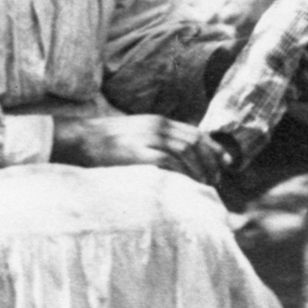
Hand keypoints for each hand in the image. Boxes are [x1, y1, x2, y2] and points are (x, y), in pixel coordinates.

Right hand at [52, 115, 221, 181]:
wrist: (80, 140)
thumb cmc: (106, 142)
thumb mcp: (136, 134)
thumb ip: (156, 140)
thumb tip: (179, 159)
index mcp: (157, 121)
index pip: (194, 132)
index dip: (214, 148)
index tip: (227, 163)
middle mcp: (156, 127)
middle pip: (194, 142)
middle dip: (210, 162)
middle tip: (215, 180)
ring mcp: (148, 140)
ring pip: (186, 152)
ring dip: (199, 170)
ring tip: (203, 186)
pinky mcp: (140, 154)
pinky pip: (170, 163)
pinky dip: (182, 174)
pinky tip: (186, 185)